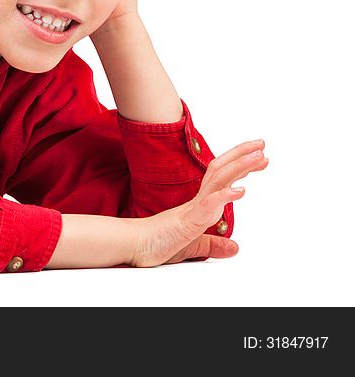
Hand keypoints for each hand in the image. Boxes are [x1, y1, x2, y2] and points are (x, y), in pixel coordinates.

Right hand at [129, 139, 268, 266]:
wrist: (131, 247)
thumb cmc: (155, 244)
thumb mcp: (192, 248)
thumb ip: (212, 245)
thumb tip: (234, 248)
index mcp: (196, 206)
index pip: (219, 179)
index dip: (238, 166)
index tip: (258, 157)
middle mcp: (195, 202)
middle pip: (219, 171)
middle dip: (241, 156)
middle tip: (261, 144)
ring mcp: (191, 210)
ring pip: (217, 182)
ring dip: (239, 167)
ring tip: (259, 156)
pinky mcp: (186, 222)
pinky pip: (207, 206)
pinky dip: (224, 195)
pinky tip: (241, 190)